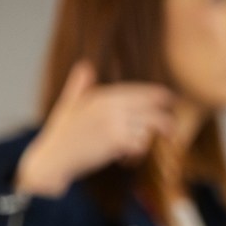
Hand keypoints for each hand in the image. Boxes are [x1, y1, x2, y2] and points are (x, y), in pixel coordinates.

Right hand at [15, 61, 173, 196]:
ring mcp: (113, 122)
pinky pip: (139, 144)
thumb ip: (79, 86)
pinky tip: (128, 158)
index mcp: (102, 96)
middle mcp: (110, 106)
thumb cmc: (60, 134)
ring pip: (146, 129)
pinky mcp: (114, 141)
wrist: (52, 159)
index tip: (169, 97)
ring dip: (145, 141)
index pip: (137, 91)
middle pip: (149, 108)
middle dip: (164, 119)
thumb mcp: (68, 105)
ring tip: (134, 150)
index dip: (156, 95)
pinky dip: (137, 153)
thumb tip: (84, 66)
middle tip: (172, 128)